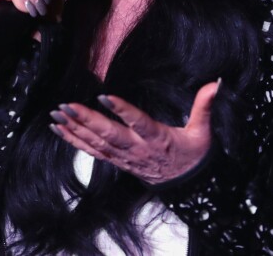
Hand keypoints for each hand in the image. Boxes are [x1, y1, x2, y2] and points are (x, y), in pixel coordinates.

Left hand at [49, 80, 220, 184]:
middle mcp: (137, 149)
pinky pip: (92, 151)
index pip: (138, 123)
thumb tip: (215, 83)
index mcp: (157, 139)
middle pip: (108, 135)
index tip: (105, 97)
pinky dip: (74, 140)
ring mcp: (124, 157)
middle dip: (86, 120)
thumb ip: (204, 107)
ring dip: (75, 129)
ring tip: (57, 114)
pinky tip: (60, 129)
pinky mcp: (116, 161)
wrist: (188, 188)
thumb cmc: (193, 157)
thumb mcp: (203, 133)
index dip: (122, 111)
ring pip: (96, 143)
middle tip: (67, 105)